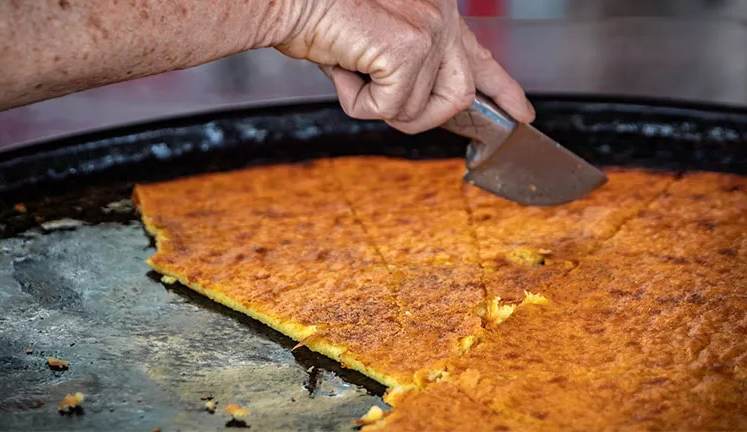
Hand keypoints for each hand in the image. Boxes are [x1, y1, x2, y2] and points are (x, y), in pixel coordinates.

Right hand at [277, 0, 533, 133]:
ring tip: (354, 74)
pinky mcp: (409, 48)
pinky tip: (344, 69)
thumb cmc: (316, 17)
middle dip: (423, 116)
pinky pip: (394, 110)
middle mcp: (442, 15)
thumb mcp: (372, 43)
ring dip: (384, 109)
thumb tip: (410, 105)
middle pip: (461, 96)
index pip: (480, 57)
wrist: (284, 0)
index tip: (523, 114)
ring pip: (426, 110)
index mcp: (436, 11)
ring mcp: (429, 30)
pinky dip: (360, 104)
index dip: (504, 89)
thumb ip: (403, 69)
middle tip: (383, 106)